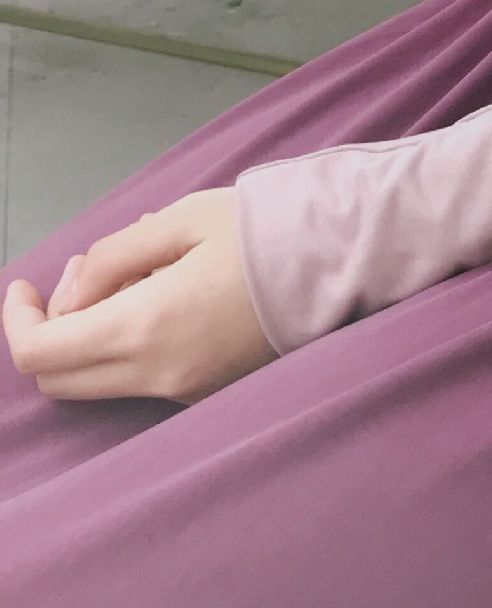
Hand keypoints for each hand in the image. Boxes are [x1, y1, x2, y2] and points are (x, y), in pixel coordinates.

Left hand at [2, 188, 273, 403]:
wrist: (340, 260)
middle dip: (49, 331)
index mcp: (143, 325)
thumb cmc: (263, 230)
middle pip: (59, 379)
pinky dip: (126, 347)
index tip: (25, 285)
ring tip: (130, 278)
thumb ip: (112, 255)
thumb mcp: (182, 218)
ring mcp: (182, 390)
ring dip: (87, 338)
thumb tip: (70, 293)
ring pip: (97, 383)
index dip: (18, 319)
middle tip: (80, 278)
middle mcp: (155, 372)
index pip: (39, 352)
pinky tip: (162, 298)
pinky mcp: (205, 392)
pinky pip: (139, 380)